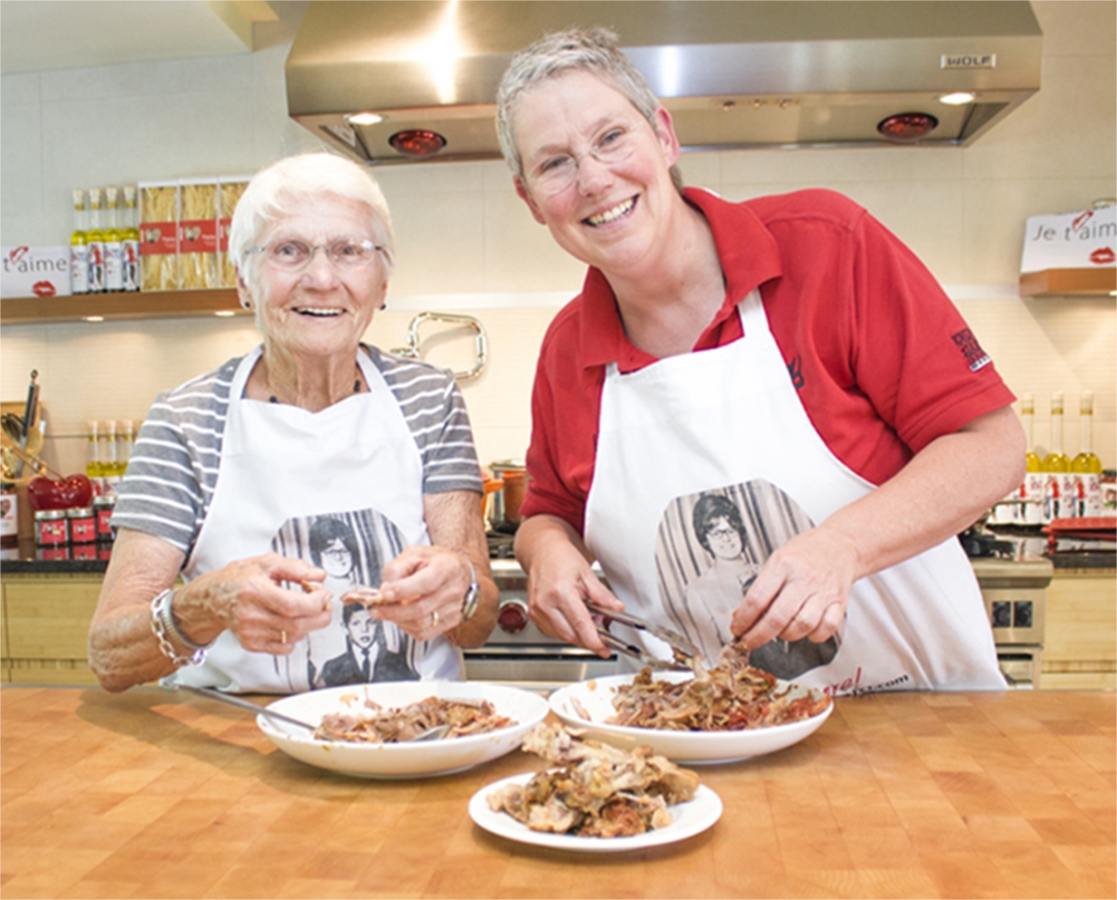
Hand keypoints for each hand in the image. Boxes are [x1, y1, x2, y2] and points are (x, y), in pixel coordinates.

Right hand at [176, 553, 331, 655]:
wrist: (213, 598)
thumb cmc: (238, 579)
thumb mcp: (266, 563)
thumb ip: (295, 568)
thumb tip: (318, 575)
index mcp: (255, 591)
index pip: (293, 605)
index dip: (315, 602)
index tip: (324, 595)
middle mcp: (251, 614)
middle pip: (296, 625)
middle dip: (319, 616)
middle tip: (325, 605)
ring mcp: (250, 632)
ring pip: (293, 637)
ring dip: (308, 624)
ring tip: (306, 610)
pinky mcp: (251, 644)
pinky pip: (282, 648)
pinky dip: (294, 638)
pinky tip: (291, 623)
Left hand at [372, 546, 471, 641]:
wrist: (457, 572)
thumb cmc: (434, 562)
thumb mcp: (413, 554)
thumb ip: (396, 569)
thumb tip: (385, 590)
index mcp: (447, 567)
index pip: (426, 583)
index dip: (403, 590)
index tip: (384, 593)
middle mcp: (454, 589)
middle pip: (420, 608)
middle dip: (393, 611)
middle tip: (376, 609)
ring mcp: (454, 608)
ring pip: (421, 624)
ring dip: (398, 621)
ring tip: (386, 612)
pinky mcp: (451, 621)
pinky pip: (424, 633)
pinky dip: (407, 628)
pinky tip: (401, 618)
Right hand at [524, 541, 620, 657]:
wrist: (542, 551)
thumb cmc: (562, 558)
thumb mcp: (587, 574)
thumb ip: (602, 595)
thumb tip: (617, 609)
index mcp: (560, 592)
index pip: (580, 624)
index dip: (594, 641)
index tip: (604, 649)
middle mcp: (545, 603)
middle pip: (570, 635)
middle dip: (587, 639)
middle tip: (601, 633)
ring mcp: (536, 610)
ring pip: (561, 636)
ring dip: (577, 634)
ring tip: (587, 619)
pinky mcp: (533, 614)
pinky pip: (552, 632)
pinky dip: (566, 630)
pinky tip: (573, 619)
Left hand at [730, 526, 856, 647]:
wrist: (840, 544)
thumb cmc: (807, 552)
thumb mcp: (778, 558)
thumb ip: (763, 585)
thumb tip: (744, 614)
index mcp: (783, 565)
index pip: (757, 598)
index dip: (744, 619)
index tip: (738, 629)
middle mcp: (804, 579)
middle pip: (777, 616)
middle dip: (758, 636)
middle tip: (749, 641)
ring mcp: (822, 592)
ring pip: (802, 625)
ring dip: (786, 635)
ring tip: (779, 631)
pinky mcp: (839, 603)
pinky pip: (826, 628)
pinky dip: (813, 636)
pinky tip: (805, 630)